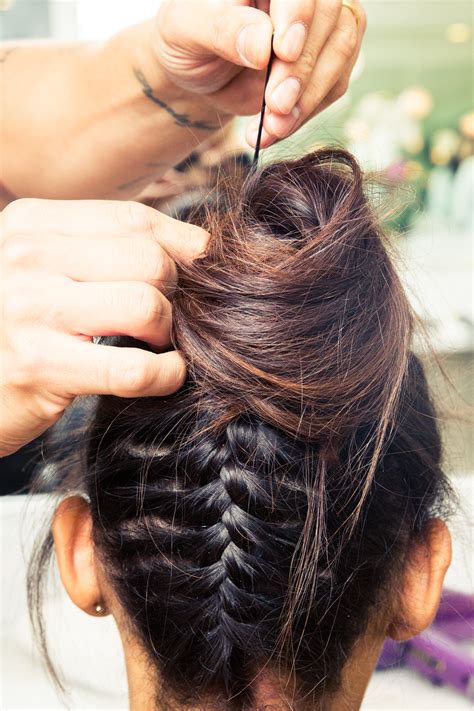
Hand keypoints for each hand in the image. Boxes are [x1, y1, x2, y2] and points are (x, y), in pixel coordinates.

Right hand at [0, 199, 207, 455]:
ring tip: (158, 345)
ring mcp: (28, 308)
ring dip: (169, 334)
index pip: (134, 219)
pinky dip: (166, 375)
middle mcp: (25, 256)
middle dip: (176, 294)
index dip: (182, 248)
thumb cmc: (17, 326)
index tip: (197, 274)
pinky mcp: (38, 365)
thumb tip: (198, 246)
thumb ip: (104, 248)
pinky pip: (133, 368)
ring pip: (146, 306)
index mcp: (31, 223)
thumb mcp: (44, 269)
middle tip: (167, 319)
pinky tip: (165, 374)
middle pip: (149, 260)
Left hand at [152, 0, 365, 147]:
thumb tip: (262, 44)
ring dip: (309, 97)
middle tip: (276, 105)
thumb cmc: (185, 43)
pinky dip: (307, 113)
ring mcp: (320, 24)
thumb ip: (222, 30)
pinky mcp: (326, 61)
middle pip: (329, 17)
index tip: (284, 52)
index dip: (298, 15)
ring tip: (273, 126)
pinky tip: (276, 130)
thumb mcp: (185, 31)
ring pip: (340, 51)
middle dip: (303, 69)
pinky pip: (334, 86)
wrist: (196, 76)